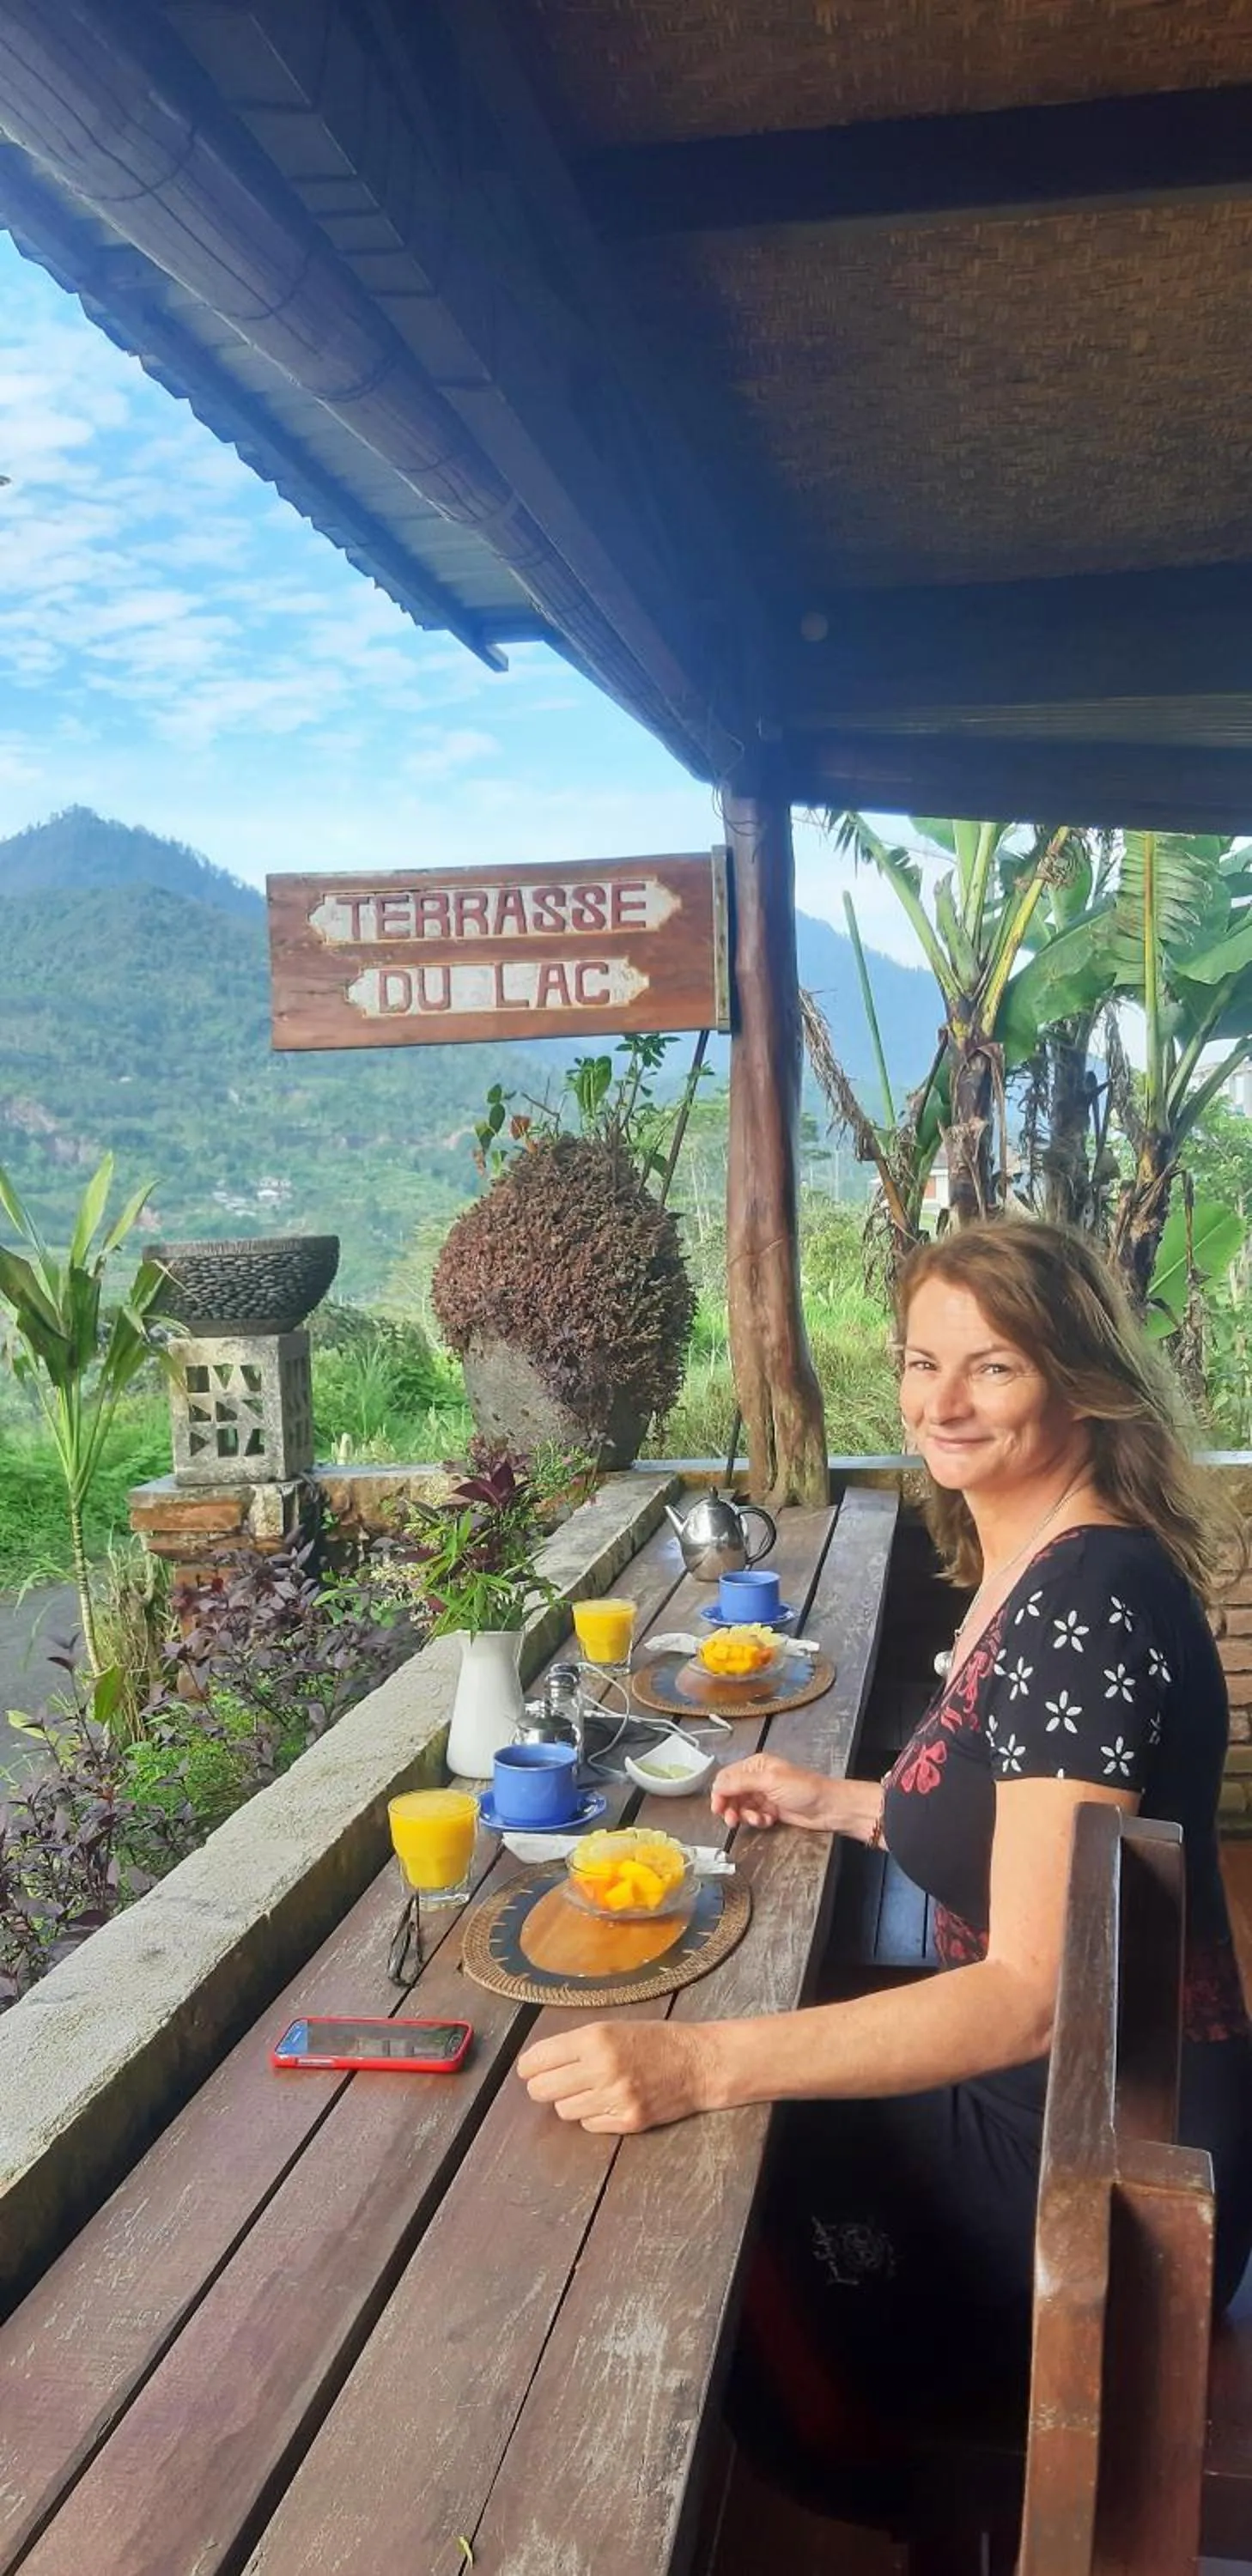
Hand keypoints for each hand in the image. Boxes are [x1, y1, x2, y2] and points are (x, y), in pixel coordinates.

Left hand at [517, 2018, 721, 2131]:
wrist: (698, 2063)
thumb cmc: (654, 2040)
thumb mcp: (613, 2027)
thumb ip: (577, 2044)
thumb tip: (537, 2063)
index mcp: (596, 2038)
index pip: (538, 2059)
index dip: (528, 2066)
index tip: (528, 2069)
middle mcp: (602, 2068)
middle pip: (542, 2090)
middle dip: (542, 2086)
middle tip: (552, 2082)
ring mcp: (615, 2098)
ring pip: (563, 2110)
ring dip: (569, 2101)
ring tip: (589, 2088)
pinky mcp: (627, 2121)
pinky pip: (588, 2124)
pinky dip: (592, 2114)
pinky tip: (608, 2100)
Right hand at [711, 1752, 833, 1831]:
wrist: (828, 1808)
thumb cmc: (804, 1789)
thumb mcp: (769, 1781)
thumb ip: (741, 1782)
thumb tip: (717, 1785)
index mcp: (756, 1765)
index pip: (727, 1777)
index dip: (720, 1792)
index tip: (718, 1808)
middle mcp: (758, 1778)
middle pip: (732, 1794)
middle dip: (731, 1807)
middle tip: (732, 1820)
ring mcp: (765, 1795)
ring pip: (742, 1807)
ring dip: (746, 1816)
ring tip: (757, 1819)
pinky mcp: (771, 1810)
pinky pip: (754, 1816)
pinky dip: (757, 1820)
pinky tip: (768, 1820)